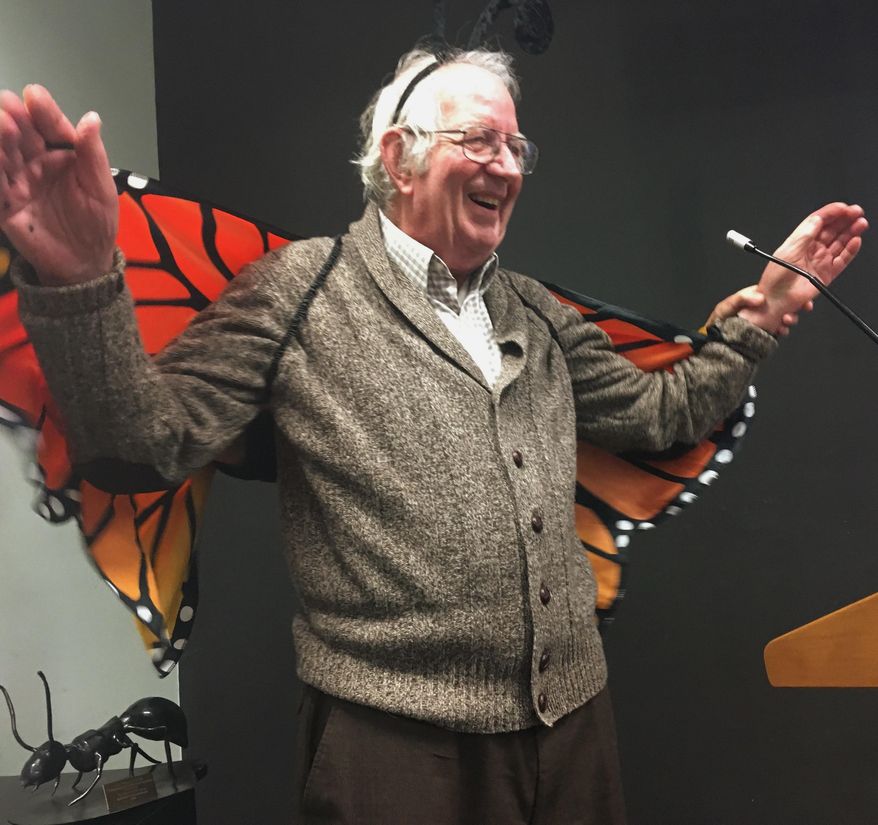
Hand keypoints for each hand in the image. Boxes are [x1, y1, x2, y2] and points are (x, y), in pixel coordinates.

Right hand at [0, 85, 117, 284]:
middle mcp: (35, 163)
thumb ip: (93, 155)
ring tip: (1, 124)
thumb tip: (91, 118)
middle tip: (9, 106)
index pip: (50, 127)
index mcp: (61, 155)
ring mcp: (18, 182)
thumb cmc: (96, 224)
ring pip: (2, 154)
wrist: (84, 262)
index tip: (35, 95)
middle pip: (19, 134)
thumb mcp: (101, 190)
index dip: (43, 111)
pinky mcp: (5, 204)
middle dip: (12, 117)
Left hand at [708, 285, 811, 336]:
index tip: (799, 296)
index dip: (788, 292)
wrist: (717, 339)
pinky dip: (783, 330)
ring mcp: (765, 320)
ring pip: (783, 317)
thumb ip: (742, 298)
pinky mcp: (766, 332)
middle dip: (794, 307)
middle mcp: (763, 308)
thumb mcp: (728, 305)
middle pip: (784, 304)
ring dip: (789, 319)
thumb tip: (761, 298)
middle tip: (796, 310)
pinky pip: (779, 330)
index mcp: (755, 297)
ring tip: (786, 321)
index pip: (776, 292)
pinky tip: (782, 331)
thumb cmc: (720, 319)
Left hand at [737, 202, 867, 333]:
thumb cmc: (775, 279)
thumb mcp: (788, 252)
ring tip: (861, 223)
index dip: (830, 213)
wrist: (776, 302)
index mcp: (799, 242)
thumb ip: (804, 236)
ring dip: (851, 232)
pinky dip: (850, 250)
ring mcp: (820, 261)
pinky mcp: (827, 274)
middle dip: (845, 220)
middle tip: (857, 212)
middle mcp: (811, 250)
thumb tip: (816, 219)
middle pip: (832, 230)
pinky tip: (856, 240)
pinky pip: (842, 259)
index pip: (817, 222)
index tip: (843, 207)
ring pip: (840, 242)